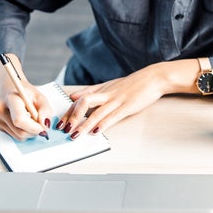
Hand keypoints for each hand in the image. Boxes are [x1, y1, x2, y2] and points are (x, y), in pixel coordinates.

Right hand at [0, 54, 53, 139]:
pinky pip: (15, 136)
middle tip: (40, 124)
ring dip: (29, 132)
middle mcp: (1, 110)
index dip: (33, 127)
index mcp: (11, 99)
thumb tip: (44, 126)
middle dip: (34, 131)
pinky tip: (24, 121)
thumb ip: (45, 110)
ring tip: (32, 120)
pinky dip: (23, 131)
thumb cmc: (23, 91)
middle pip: (20, 131)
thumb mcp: (39, 96)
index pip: (20, 120)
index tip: (42, 127)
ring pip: (18, 136)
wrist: (8, 88)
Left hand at [59, 60, 197, 136]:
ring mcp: (117, 100)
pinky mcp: (128, 106)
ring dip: (84, 124)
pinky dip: (103, 124)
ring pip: (96, 112)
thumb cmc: (133, 84)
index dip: (67, 112)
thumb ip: (91, 92)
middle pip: (83, 104)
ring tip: (75, 135)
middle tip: (63, 130)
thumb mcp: (109, 85)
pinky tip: (96, 132)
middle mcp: (106, 94)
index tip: (58, 123)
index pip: (79, 100)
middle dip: (72, 118)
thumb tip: (74, 97)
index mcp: (101, 89)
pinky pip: (113, 116)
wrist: (154, 77)